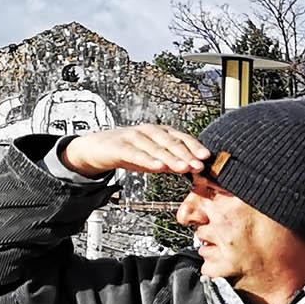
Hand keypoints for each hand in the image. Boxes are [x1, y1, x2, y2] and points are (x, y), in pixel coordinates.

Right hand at [59, 123, 213, 177]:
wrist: (97, 148)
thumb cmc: (130, 151)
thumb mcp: (155, 158)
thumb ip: (173, 163)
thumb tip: (195, 171)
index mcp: (161, 132)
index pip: (182, 138)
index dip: (194, 147)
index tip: (207, 157)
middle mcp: (149, 132)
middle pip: (171, 142)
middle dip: (186, 154)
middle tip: (198, 165)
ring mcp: (134, 137)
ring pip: (155, 147)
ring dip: (171, 158)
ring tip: (183, 167)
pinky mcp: (119, 146)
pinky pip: (135, 153)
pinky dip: (147, 160)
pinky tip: (158, 167)